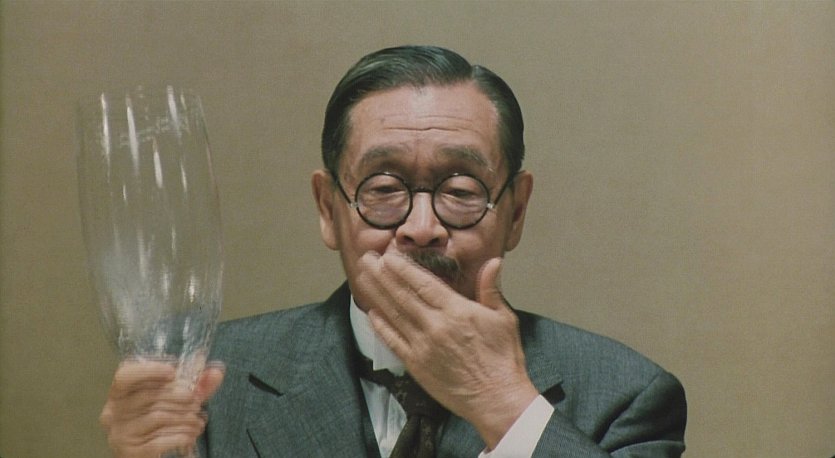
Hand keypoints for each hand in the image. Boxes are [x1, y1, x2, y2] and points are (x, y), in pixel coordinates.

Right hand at [99, 359, 223, 457]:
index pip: (125, 375)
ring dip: (185, 418)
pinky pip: (159, 441)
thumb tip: (217, 370)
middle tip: (198, 401)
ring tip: (198, 420)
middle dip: (181, 397)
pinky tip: (192, 434)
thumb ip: (196, 384)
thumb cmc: (160, 420)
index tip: (173, 371)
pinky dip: (181, 436)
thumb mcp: (178, 398)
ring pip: (158, 418)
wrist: (148, 451)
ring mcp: (119, 433)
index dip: (148, 370)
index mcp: (119, 393)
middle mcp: (113, 412)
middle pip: (149, 396)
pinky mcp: (129, 452)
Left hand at [355, 249, 538, 448]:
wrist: (497, 399)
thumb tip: (493, 262)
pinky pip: (393, 341)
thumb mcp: (503, 318)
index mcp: (457, 311)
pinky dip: (381, 326)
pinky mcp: (416, 365)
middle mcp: (435, 326)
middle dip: (382, 275)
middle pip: (402, 295)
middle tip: (367, 259)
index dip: (403, 269)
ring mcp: (423, 346)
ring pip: (393, 314)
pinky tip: (371, 313)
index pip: (423, 284)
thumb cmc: (503, 359)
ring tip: (362, 278)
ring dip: (376, 294)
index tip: (388, 256)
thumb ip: (491, 289)